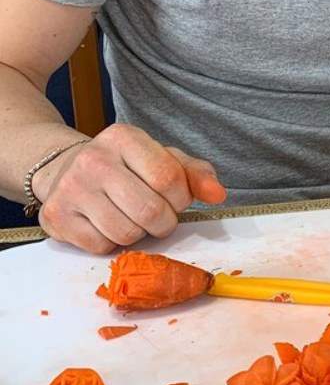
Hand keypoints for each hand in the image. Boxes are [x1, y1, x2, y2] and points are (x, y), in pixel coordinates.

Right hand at [36, 123, 225, 253]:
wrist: (63, 169)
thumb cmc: (123, 166)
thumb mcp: (159, 158)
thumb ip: (194, 173)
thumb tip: (217, 194)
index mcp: (124, 137)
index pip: (169, 178)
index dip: (181, 198)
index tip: (176, 199)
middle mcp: (94, 159)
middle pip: (150, 211)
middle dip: (164, 222)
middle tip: (158, 216)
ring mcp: (72, 188)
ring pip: (127, 233)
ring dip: (139, 234)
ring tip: (132, 217)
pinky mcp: (57, 216)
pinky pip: (102, 247)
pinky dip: (112, 243)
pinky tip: (106, 224)